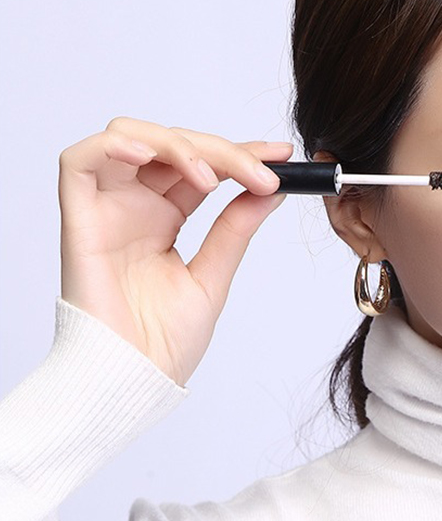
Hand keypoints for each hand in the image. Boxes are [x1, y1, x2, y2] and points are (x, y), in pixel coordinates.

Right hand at [58, 117, 292, 385]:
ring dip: (177, 145)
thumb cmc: (164, 342)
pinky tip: (150, 154)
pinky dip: (114, 144)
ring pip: (131, 138)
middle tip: (263, 175)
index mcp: (163, 218)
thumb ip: (235, 228)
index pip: (201, 164)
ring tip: (212, 178)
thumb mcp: (213, 276)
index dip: (240, 152)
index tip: (282, 155)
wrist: (135, 381)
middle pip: (173, 146)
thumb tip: (271, 189)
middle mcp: (135, 207)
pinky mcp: (80, 220)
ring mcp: (107, 210)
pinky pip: (79, 162)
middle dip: (223, 151)